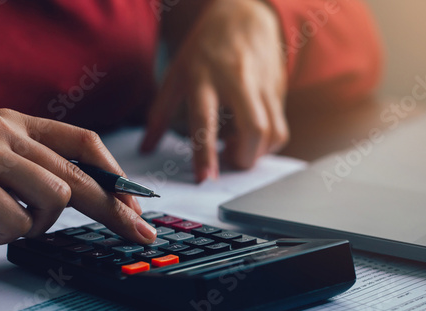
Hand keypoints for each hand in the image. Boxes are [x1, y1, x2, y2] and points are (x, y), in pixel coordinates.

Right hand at [0, 109, 155, 243]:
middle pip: (79, 174)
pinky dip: (3, 233)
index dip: (115, 173)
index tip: (135, 202)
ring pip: (54, 199)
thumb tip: (108, 198)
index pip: (83, 141)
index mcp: (19, 122)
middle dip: (114, 210)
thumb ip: (47, 172)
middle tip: (139, 233)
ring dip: (35, 223)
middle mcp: (4, 129)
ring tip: (3, 217)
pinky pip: (18, 223)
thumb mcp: (6, 166)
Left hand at [141, 0, 288, 181]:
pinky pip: (280, 126)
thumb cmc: (204, 48)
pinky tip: (251, 136)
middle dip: (245, 158)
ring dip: (258, 153)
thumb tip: (145, 147)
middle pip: (253, 129)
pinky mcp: (278, 89)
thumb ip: (159, 113)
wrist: (243, 16)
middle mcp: (236, 81)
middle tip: (230, 161)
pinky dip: (268, 143)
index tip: (205, 178)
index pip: (205, 120)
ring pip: (273, 131)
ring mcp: (262, 84)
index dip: (205, 152)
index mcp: (203, 77)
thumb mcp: (176, 73)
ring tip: (238, 146)